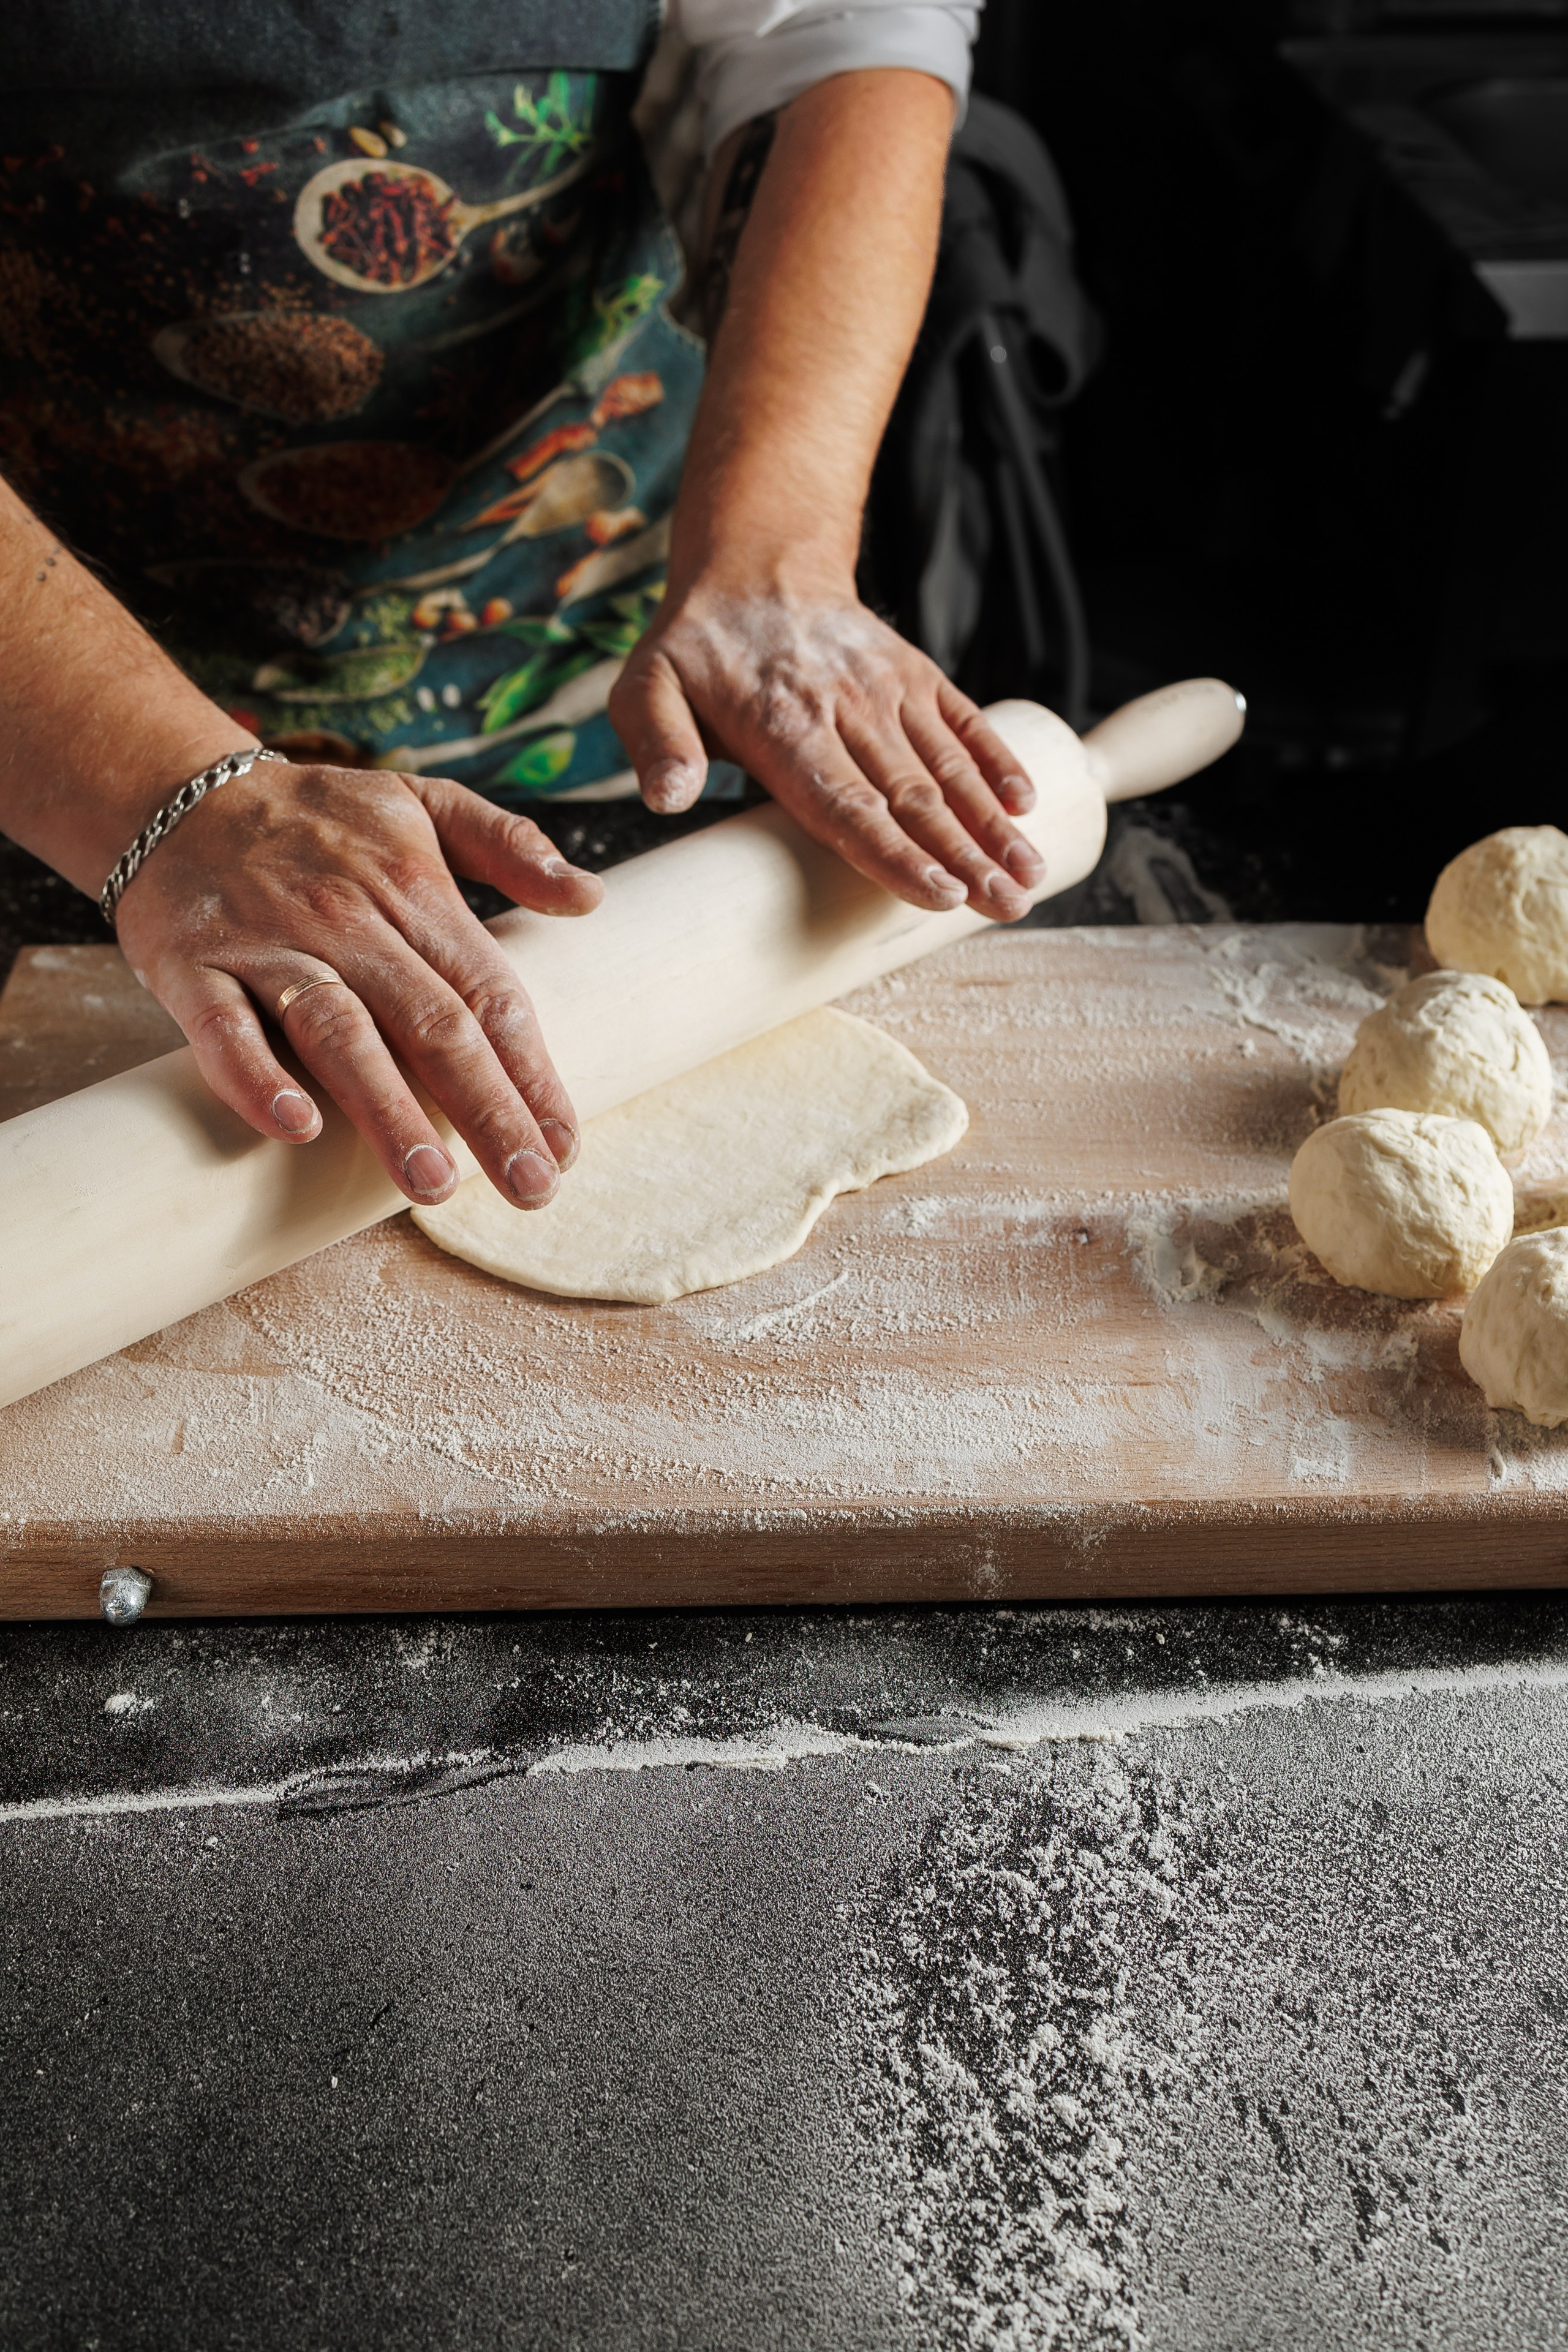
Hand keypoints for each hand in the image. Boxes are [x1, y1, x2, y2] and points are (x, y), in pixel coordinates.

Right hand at [112, 761, 602, 1207]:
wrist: (176, 794)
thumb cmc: (316, 818)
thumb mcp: (424, 805)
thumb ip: (511, 845)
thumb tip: (592, 897)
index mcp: (415, 893)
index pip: (490, 994)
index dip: (532, 1073)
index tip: (564, 1147)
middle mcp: (349, 922)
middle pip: (432, 1025)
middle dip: (487, 1111)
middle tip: (531, 1189)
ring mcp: (269, 946)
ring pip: (341, 1033)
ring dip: (389, 1112)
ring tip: (432, 1185)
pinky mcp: (194, 966)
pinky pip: (224, 1028)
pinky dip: (255, 1077)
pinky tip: (296, 1127)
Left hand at [607, 576, 1047, 919]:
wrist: (756, 566)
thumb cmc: (696, 649)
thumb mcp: (644, 685)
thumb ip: (656, 742)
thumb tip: (666, 798)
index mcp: (783, 726)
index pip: (845, 803)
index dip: (894, 853)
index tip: (938, 893)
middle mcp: (846, 709)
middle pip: (912, 797)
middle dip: (965, 857)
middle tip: (1007, 906)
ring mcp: (889, 691)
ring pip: (947, 768)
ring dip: (992, 825)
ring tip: (1028, 878)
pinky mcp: (917, 675)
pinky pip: (965, 721)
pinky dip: (998, 760)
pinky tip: (1027, 804)